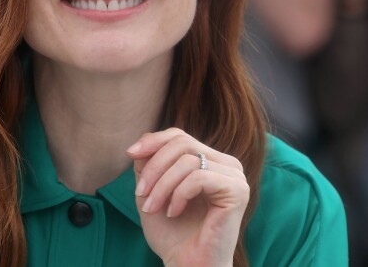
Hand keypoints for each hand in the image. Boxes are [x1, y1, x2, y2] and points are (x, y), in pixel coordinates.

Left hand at [127, 128, 248, 266]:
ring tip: (152, 207)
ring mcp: (235, 176)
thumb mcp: (152, 189)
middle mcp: (226, 163)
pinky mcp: (237, 191)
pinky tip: (173, 212)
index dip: (153, 141)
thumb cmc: (171, 232)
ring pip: (188, 161)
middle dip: (154, 167)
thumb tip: (141, 141)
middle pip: (182, 143)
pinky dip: (179, 194)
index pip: (179, 136)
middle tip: (140, 193)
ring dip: (162, 185)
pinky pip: (199, 177)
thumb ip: (148, 163)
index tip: (130, 154)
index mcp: (210, 160)